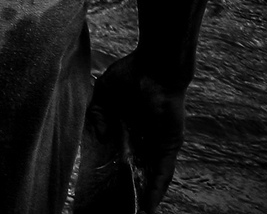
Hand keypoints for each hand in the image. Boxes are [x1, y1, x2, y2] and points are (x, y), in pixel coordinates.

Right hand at [72, 52, 187, 212]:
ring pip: (150, 175)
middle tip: (117, 206)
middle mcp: (143, 139)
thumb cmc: (132, 74)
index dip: (110, 169)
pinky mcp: (168, 146)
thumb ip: (97, 113)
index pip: (119, 155)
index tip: (99, 185)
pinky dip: (157, 189)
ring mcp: (157, 144)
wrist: (156, 66)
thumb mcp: (104, 94)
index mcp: (128, 127)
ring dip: (144, 195)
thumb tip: (101, 136)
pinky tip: (150, 206)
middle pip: (135, 170)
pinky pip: (163, 172)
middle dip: (128, 188)